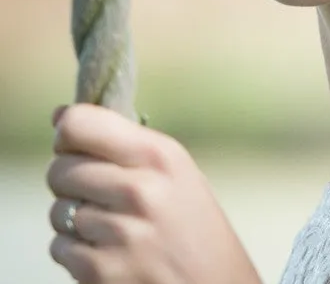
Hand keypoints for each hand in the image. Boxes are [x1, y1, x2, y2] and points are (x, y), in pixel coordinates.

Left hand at [47, 104, 262, 283]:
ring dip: (74, 219)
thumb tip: (60, 118)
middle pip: (60, 169)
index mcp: (159, 155)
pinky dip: (75, 251)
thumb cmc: (193, 223)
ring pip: (57, 211)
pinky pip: (59, 248)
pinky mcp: (101, 272)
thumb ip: (123, 142)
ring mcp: (119, 233)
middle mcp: (139, 189)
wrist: (217, 283)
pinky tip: (109, 252)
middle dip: (68, 180)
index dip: (67, 132)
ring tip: (112, 226)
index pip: (81, 125)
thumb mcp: (176, 169)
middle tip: (97, 191)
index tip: (73, 142)